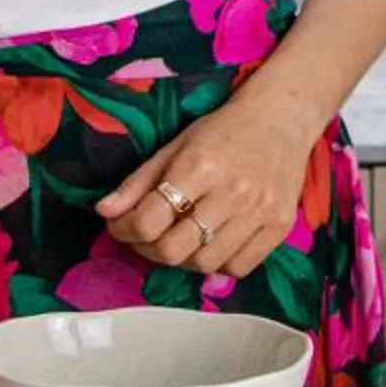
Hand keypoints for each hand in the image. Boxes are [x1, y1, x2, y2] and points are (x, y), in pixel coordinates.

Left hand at [96, 93, 323, 279]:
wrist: (281, 119)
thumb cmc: (224, 130)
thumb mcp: (175, 146)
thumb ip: (138, 181)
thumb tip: (104, 211)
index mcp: (199, 166)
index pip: (149, 219)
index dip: (125, 230)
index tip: (121, 226)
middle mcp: (230, 192)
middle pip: (174, 250)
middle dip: (148, 249)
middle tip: (146, 237)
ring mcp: (258, 211)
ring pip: (205, 263)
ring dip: (183, 259)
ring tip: (180, 239)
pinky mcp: (279, 225)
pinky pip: (238, 267)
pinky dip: (218, 264)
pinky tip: (212, 243)